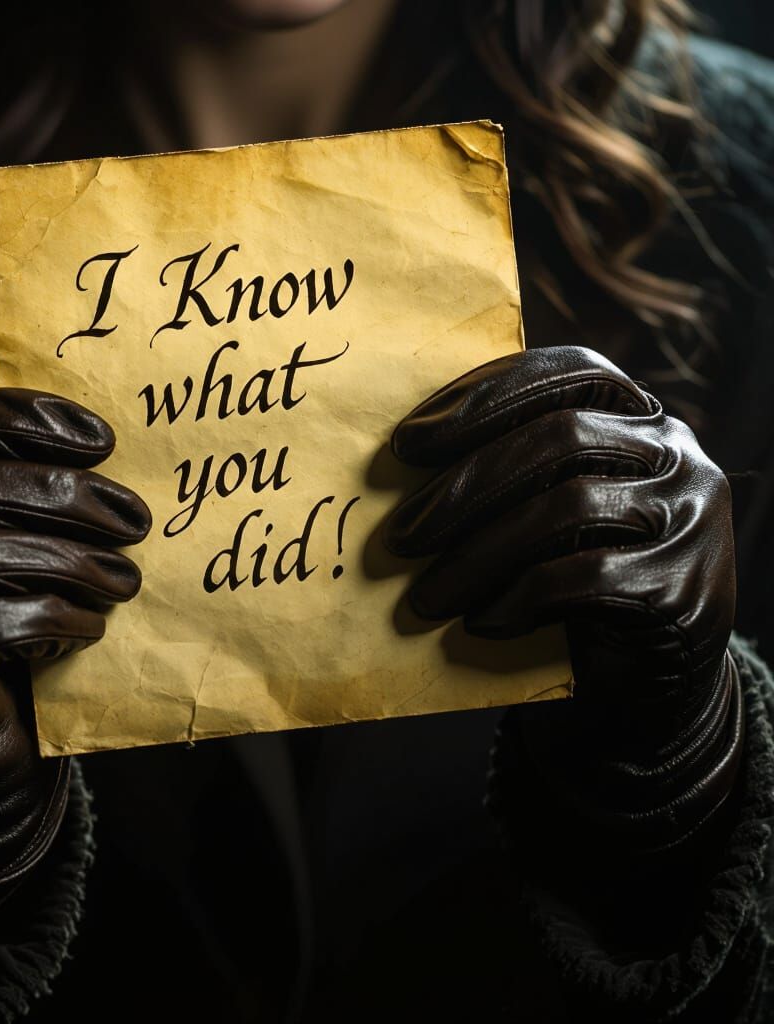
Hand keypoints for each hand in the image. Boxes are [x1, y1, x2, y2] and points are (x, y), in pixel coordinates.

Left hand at [384, 347, 742, 858]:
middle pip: (558, 439)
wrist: (648, 678)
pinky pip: (586, 579)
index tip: (405, 443)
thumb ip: (511, 470)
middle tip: (400, 537)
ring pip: (567, 508)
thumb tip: (403, 459)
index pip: (562, 373)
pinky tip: (478, 623)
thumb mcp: (548, 509)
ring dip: (477, 555)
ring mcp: (689, 516)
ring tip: (424, 596)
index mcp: (635, 413)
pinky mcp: (684, 585)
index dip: (481, 399)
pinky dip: (519, 600)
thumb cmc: (577, 578)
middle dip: (464, 488)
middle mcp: (674, 450)